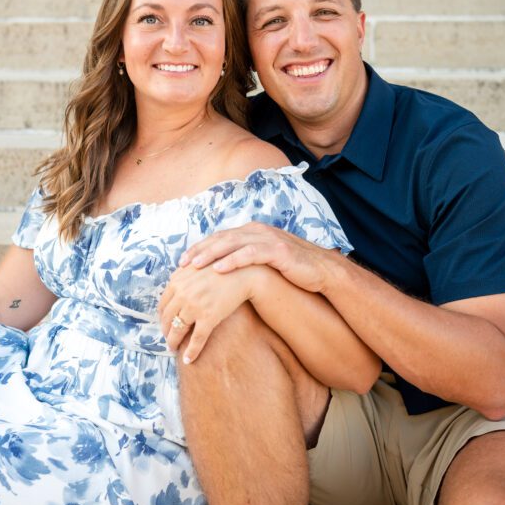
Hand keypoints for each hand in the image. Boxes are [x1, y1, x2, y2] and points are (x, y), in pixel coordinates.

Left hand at [158, 264, 257, 363]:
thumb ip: (182, 273)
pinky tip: (188, 359)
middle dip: (166, 331)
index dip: (162, 318)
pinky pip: (197, 338)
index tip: (165, 325)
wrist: (243, 274)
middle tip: (167, 339)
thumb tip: (171, 282)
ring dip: (173, 342)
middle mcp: (183, 293)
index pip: (163, 305)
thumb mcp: (197, 264)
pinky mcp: (208, 317)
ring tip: (173, 348)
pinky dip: (191, 351)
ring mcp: (195, 306)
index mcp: (177, 281)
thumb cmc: (221, 269)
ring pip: (178, 329)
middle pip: (168, 318)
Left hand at [177, 222, 339, 294]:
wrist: (322, 272)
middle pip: (222, 238)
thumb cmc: (291, 270)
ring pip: (233, 243)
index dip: (200, 248)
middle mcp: (258, 231)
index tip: (182, 261)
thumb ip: (244, 260)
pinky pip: (251, 254)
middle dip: (200, 250)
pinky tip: (219, 269)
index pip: (220, 237)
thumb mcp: (263, 261)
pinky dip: (233, 260)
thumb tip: (220, 273)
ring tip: (195, 266)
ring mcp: (268, 239)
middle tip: (182, 264)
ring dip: (211, 254)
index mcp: (252, 232)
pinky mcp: (278, 251)